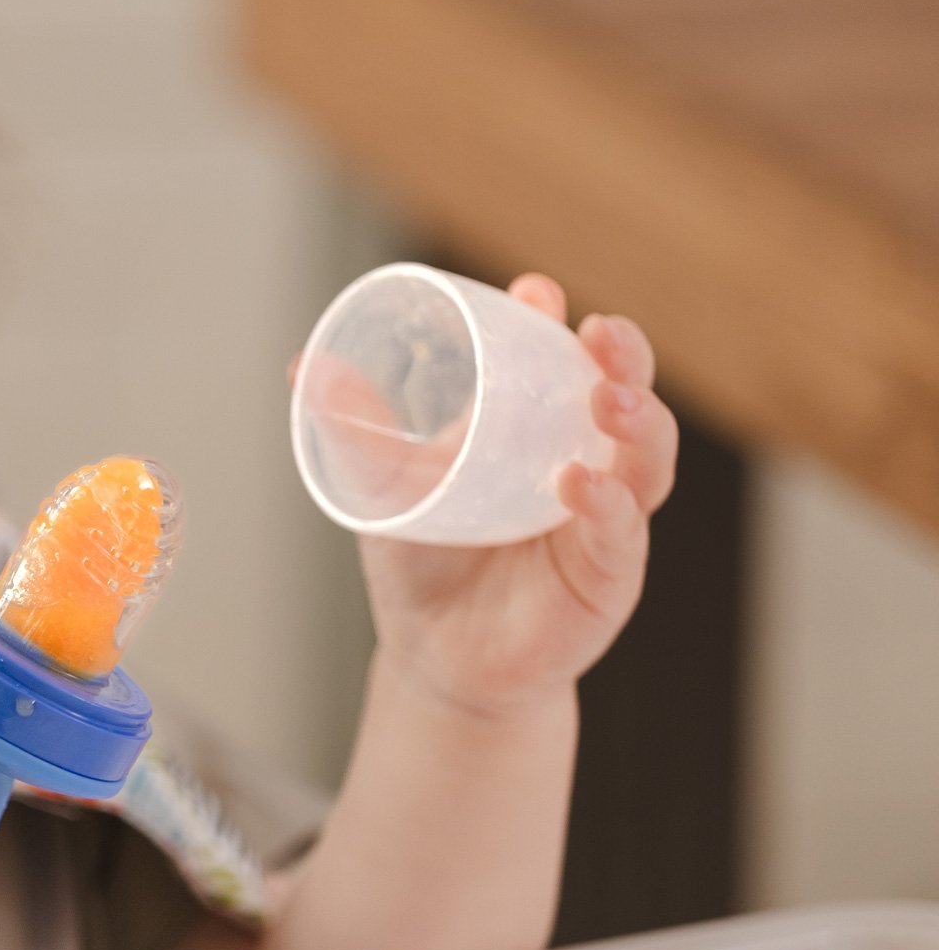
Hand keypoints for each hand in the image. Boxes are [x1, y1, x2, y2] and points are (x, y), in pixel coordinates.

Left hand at [355, 273, 678, 716]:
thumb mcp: (382, 485)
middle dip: (623, 354)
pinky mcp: (608, 576)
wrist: (436, 658)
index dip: (551, 319)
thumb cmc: (421, 559)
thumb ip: (354, 430)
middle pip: (624, 392)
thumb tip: (303, 368)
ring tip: (606, 397)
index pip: (555, 356)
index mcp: (531, 424)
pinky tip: (579, 484)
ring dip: (637, 421)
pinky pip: (621, 534)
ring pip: (645, 458)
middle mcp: (582, 458)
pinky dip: (607, 505)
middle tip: (601, 333)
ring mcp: (603, 516)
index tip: (536, 291)